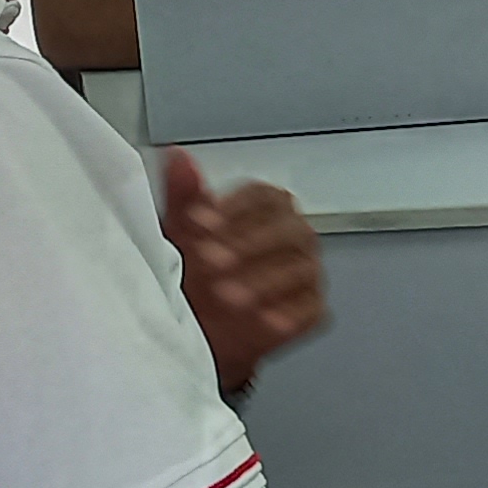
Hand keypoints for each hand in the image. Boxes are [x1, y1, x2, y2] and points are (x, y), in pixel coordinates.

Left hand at [161, 148, 326, 394]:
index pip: (263, 196)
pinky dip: (287, 313)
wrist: (201, 330)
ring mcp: (304, 272)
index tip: (202, 224)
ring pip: (299, 268)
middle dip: (247, 244)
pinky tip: (261, 319)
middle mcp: (291, 235)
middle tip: (211, 261)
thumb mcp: (179, 233)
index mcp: (264, 209)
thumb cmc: (195, 274)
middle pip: (287, 229)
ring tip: (225, 295)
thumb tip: (177, 158)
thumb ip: (183, 196)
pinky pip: (309, 308)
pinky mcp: (310, 309)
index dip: (234, 209)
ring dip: (262, 280)